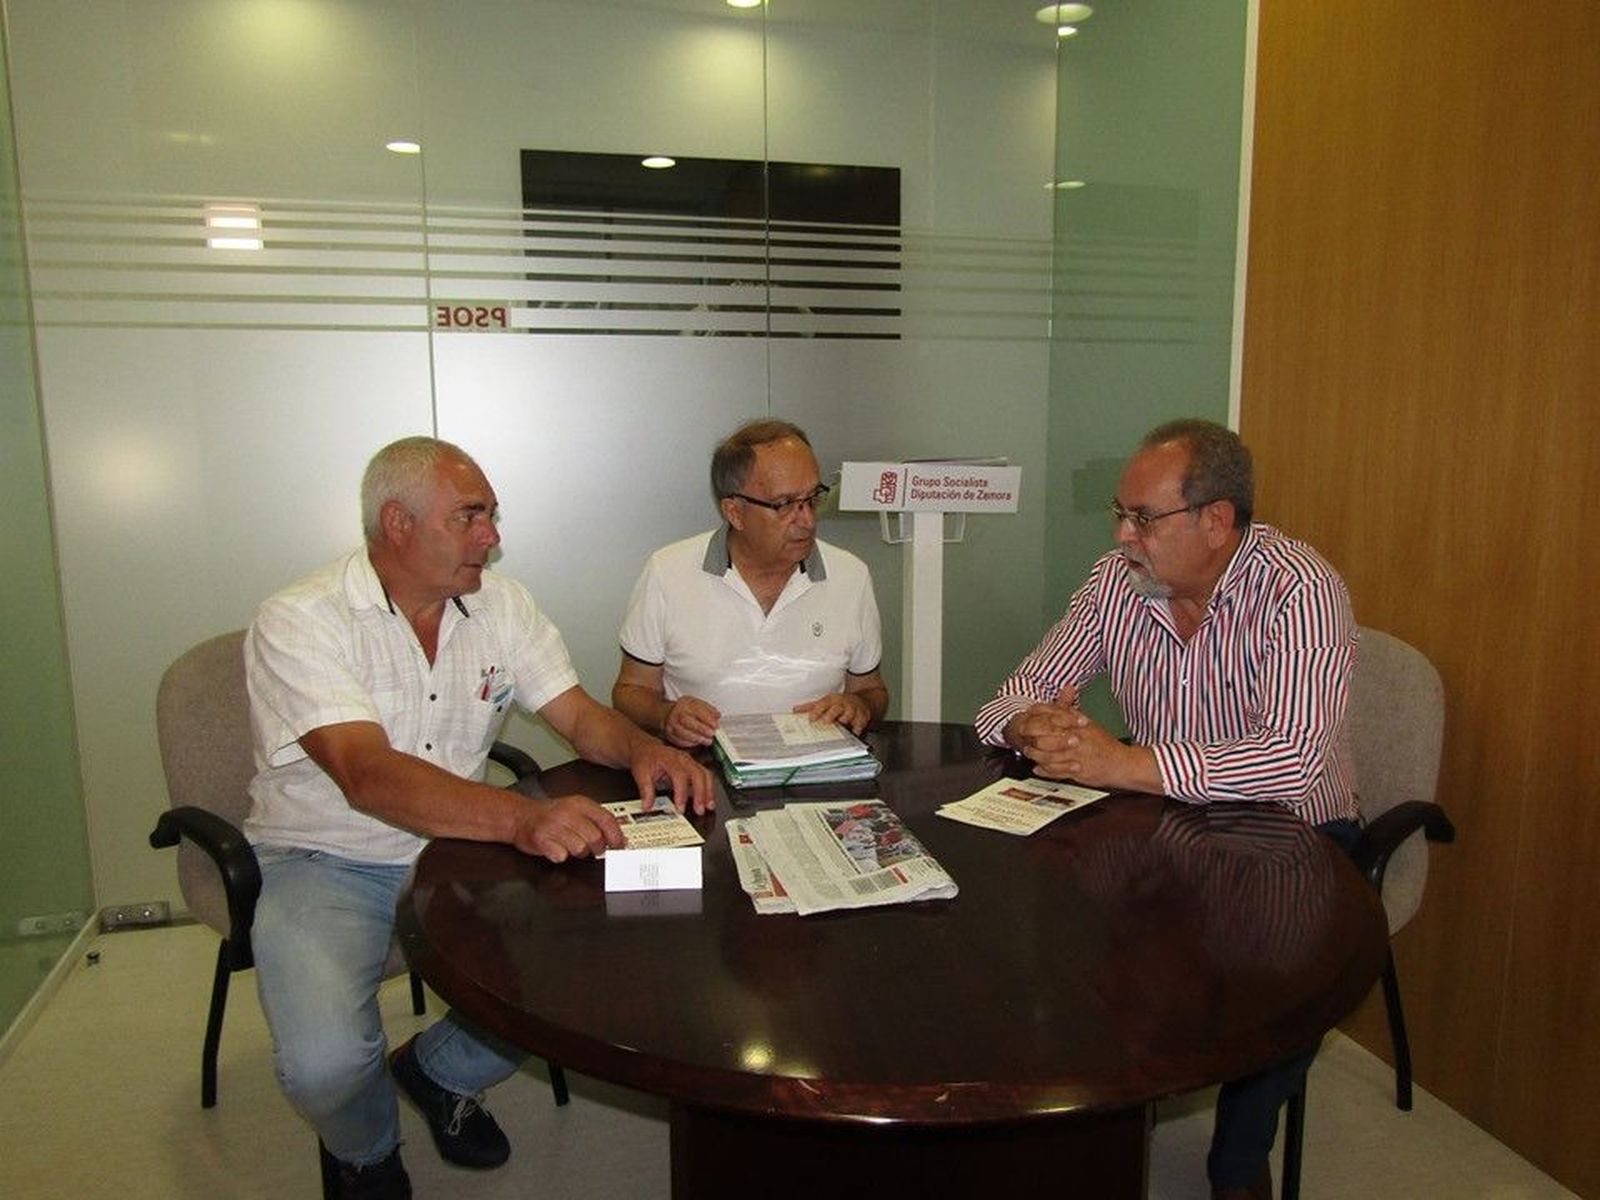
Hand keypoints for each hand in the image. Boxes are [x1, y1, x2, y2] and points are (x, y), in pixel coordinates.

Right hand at [511, 794, 624, 861]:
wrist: (520, 816)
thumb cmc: (550, 815)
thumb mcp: (575, 809)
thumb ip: (596, 820)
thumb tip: (619, 838)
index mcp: (579, 803)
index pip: (606, 819)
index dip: (616, 835)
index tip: (619, 845)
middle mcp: (567, 812)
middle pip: (595, 838)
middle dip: (597, 848)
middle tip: (592, 848)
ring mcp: (553, 825)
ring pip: (580, 849)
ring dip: (577, 852)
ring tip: (569, 844)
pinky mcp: (541, 839)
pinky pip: (561, 856)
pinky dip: (560, 855)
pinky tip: (555, 847)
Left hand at [629, 740, 716, 814]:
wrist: (645, 748)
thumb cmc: (645, 758)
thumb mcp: (641, 773)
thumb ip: (646, 791)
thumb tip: (648, 806)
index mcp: (670, 759)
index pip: (680, 776)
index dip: (682, 793)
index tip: (680, 808)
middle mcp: (683, 759)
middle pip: (698, 774)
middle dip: (701, 793)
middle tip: (699, 810)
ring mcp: (690, 761)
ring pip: (705, 774)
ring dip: (708, 791)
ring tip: (709, 806)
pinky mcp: (693, 766)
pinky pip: (705, 776)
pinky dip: (708, 788)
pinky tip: (707, 800)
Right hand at [662, 695, 720, 747]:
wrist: (670, 714)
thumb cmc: (687, 710)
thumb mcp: (699, 705)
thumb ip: (709, 710)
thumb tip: (717, 716)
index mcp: (685, 703)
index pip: (696, 709)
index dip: (707, 718)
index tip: (715, 725)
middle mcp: (676, 712)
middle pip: (687, 721)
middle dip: (701, 729)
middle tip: (712, 734)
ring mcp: (671, 724)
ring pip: (683, 732)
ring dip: (697, 738)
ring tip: (708, 740)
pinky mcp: (670, 734)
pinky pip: (680, 740)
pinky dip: (691, 743)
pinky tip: (698, 742)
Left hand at [793, 691, 871, 734]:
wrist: (861, 701)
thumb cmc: (840, 703)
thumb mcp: (825, 702)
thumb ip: (810, 707)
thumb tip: (795, 711)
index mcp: (832, 700)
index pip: (823, 704)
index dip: (817, 711)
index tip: (811, 719)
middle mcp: (843, 704)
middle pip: (836, 708)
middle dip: (830, 715)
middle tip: (825, 723)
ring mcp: (853, 710)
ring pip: (849, 716)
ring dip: (844, 721)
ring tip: (840, 726)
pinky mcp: (862, 717)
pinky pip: (860, 724)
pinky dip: (856, 729)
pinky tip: (853, 733)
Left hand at [1007, 702, 1157, 791]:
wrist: (1121, 763)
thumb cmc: (1103, 743)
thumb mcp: (1088, 722)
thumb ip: (1072, 709)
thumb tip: (1064, 691)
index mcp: (1078, 723)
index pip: (1051, 715)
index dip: (1035, 716)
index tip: (1026, 717)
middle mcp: (1076, 736)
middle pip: (1045, 733)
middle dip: (1031, 734)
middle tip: (1023, 736)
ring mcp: (1076, 754)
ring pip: (1048, 753)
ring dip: (1035, 753)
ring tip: (1029, 752)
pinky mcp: (1077, 770)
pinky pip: (1056, 770)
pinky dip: (1045, 770)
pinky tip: (1037, 768)